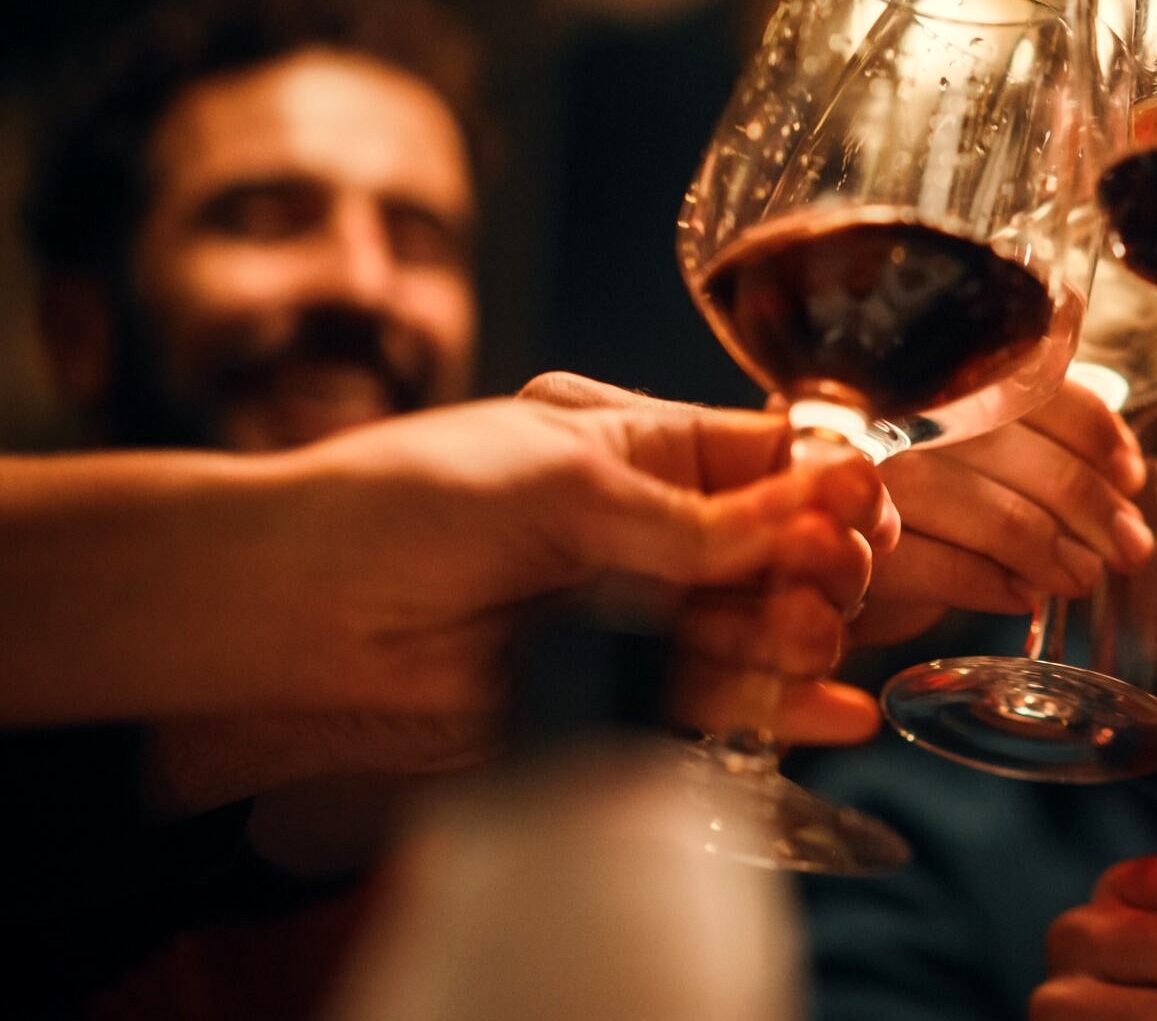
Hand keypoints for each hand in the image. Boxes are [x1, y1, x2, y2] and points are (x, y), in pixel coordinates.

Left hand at [304, 383, 887, 729]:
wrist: (290, 605)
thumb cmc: (404, 503)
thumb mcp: (563, 483)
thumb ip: (689, 520)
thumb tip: (810, 519)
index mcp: (637, 448)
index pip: (770, 456)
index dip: (828, 482)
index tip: (866, 509)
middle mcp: (648, 531)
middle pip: (780, 549)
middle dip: (822, 563)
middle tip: (837, 579)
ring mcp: (630, 613)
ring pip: (753, 627)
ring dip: (799, 633)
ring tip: (814, 640)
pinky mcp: (608, 692)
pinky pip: (710, 702)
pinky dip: (776, 707)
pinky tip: (830, 708)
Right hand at [862, 382, 1150, 643]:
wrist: (815, 551)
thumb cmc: (911, 499)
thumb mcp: (971, 455)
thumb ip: (1039, 446)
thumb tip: (1125, 480)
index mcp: (936, 378)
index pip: (1036, 388)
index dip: (1096, 434)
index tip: (1130, 477)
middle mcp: (903, 417)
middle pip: (1028, 457)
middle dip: (1093, 508)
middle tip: (1129, 547)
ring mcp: (874, 481)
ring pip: (998, 517)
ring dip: (1054, 555)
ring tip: (1081, 578)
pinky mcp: (859, 548)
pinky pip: (949, 571)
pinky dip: (997, 587)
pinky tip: (1023, 596)